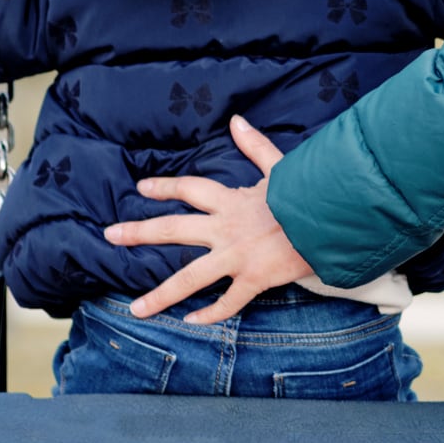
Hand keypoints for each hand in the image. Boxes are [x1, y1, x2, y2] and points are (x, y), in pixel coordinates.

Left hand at [107, 116, 312, 324]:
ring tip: (136, 309)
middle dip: (139, 232)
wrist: (333, 219)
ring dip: (161, 294)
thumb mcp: (281, 167)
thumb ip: (255, 146)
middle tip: (110, 236)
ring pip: (190, 277)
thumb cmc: (310, 193)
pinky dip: (210, 314)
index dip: (164, 188)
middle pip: (174, 229)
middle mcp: (226, 228)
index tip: (141, 189)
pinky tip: (191, 322)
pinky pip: (228, 302)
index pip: (190, 189)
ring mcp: (238, 256)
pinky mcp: (254, 278)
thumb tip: (236, 120)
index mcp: (232, 201)